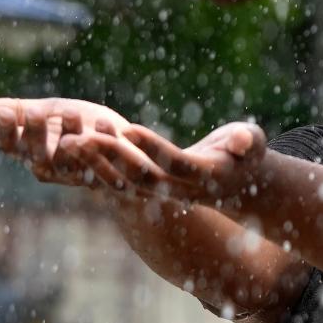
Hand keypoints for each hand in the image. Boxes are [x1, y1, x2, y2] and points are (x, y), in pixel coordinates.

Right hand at [0, 97, 130, 186]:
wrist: (123, 140)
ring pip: (70, 158)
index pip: (10, 147)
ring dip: (70, 133)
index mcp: (31, 151)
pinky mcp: (109, 172)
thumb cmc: (78, 124)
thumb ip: (18, 111)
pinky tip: (103, 121)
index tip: (5, 112)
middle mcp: (52, 167)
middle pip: (36, 156)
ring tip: (70, 110)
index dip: (6, 132)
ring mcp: (80, 172)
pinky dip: (104, 138)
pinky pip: (105, 158)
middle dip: (35, 133)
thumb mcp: (48, 111)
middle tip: (35, 111)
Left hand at [60, 121, 268, 207]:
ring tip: (69, 141)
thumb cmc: (246, 154)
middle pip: (142, 177)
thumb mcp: (254, 143)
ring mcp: (164, 194)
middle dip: (113, 156)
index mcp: (207, 177)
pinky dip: (95, 166)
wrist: (237, 184)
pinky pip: (118, 182)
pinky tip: (74, 147)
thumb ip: (248, 141)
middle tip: (83, 136)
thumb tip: (242, 140)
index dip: (153, 148)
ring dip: (97, 163)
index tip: (128, 128)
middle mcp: (182, 191)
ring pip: (124, 183)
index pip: (176, 164)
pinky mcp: (150, 190)